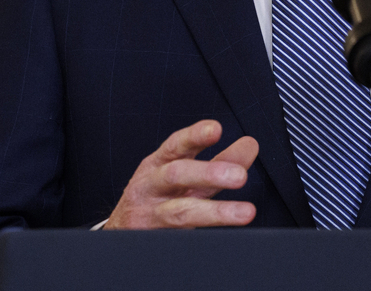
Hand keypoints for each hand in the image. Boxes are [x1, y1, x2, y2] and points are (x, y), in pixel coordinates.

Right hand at [105, 119, 259, 228]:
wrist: (121, 231)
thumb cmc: (157, 196)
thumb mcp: (182, 173)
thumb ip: (217, 161)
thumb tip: (249, 145)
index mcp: (158, 164)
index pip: (176, 146)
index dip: (194, 136)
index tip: (216, 129)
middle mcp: (151, 187)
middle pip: (176, 176)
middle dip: (208, 173)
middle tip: (240, 176)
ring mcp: (150, 216)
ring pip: (180, 213)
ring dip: (216, 212)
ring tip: (246, 212)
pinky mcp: (153, 242)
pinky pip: (179, 240)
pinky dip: (202, 239)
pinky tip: (224, 239)